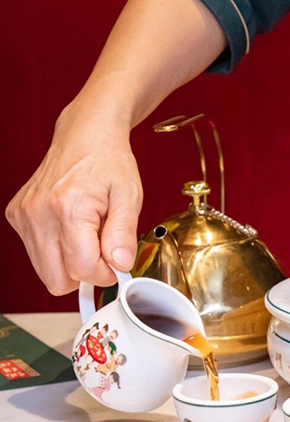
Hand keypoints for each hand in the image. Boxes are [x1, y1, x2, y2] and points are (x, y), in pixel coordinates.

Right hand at [6, 104, 142, 294]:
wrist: (86, 137)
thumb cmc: (109, 162)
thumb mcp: (129, 196)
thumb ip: (124, 234)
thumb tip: (120, 264)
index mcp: (69, 208)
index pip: (82, 269)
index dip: (104, 274)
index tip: (116, 263)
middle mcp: (39, 214)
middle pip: (57, 280)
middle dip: (85, 273)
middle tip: (103, 251)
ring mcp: (24, 215)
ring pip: (46, 271)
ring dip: (71, 262)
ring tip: (89, 233)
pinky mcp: (17, 216)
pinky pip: (37, 254)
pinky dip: (58, 249)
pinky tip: (72, 227)